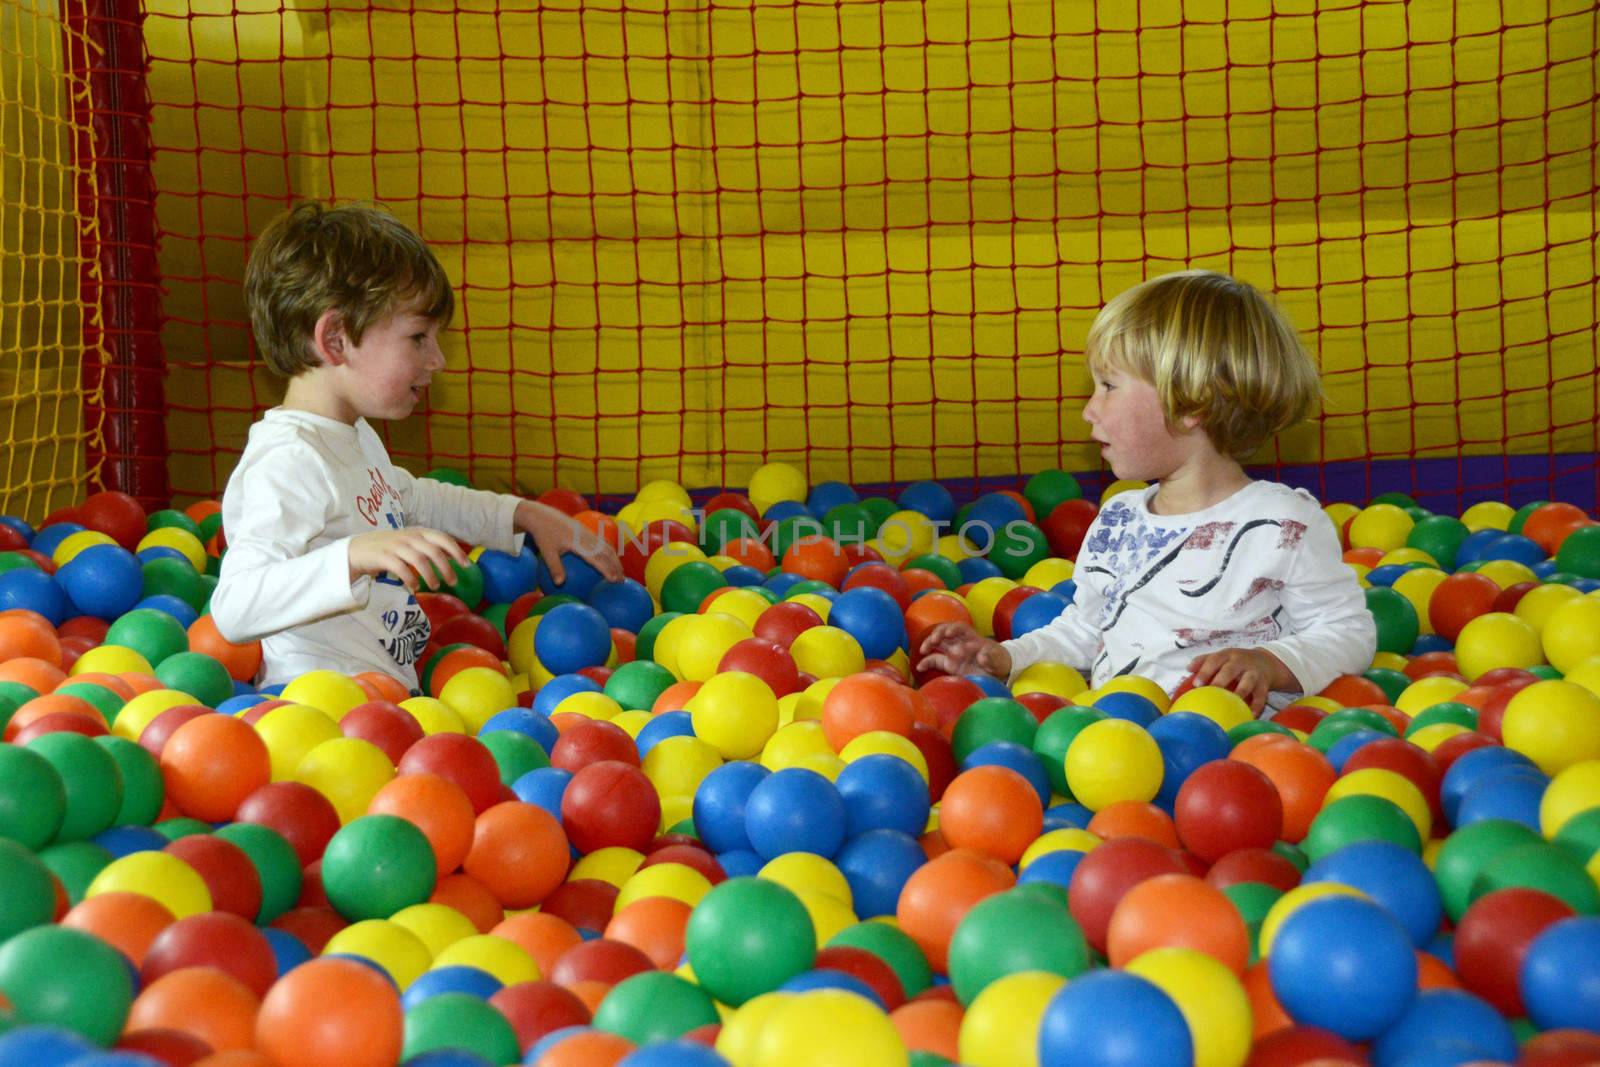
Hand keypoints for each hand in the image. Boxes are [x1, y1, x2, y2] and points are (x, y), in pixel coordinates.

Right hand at [348, 527, 467, 592]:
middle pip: (434, 551)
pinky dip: (410, 579)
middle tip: (453, 582)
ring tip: (435, 587)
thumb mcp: (410, 544)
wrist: (358, 550)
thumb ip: (427, 548)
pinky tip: (414, 588)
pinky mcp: (383, 556)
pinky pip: (401, 569)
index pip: (443, 538)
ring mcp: (396, 546)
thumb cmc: (389, 548)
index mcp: (418, 532)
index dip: (456, 551)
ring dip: (430, 575)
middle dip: (446, 567)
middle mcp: (409, 537)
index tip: (467, 565)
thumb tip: (453, 560)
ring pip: (419, 560)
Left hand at [515, 500, 624, 585]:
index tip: (613, 579)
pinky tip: (611, 559)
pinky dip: (608, 551)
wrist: (541, 515)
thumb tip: (559, 584)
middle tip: (622, 580)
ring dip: (615, 559)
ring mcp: (587, 531)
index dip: (606, 568)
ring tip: (621, 571)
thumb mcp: (546, 552)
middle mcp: (585, 536)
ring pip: (606, 546)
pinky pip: (601, 541)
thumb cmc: (543, 534)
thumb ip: (555, 567)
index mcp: (577, 541)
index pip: (596, 557)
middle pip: (606, 552)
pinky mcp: (586, 530)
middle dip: (615, 566)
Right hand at [916, 622, 1011, 678]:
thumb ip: (991, 658)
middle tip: (934, 641)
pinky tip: (919, 667)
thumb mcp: (999, 661)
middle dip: (938, 634)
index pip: (960, 628)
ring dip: (930, 644)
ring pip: (938, 644)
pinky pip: (935, 661)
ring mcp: (953, 654)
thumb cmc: (999, 662)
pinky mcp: (950, 665)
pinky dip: (927, 662)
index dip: (953, 628)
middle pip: (945, 632)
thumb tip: (982, 656)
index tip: (948, 633)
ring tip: (923, 650)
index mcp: (972, 638)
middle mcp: (960, 643)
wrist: (998, 674)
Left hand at [1186, 647, 1296, 715]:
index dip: (1205, 671)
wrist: (1265, 662)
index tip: (1196, 683)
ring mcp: (1253, 674)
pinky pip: (1261, 696)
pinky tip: (1250, 715)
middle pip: (1230, 670)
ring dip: (1240, 692)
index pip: (1214, 660)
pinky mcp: (1263, 686)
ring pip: (1247, 682)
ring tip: (1232, 704)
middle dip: (1220, 681)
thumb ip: (1204, 661)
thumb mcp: (1221, 657)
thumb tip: (1188, 669)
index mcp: (1227, 655)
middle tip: (1211, 692)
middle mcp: (1241, 662)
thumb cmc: (1235, 662)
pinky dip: (1256, 706)